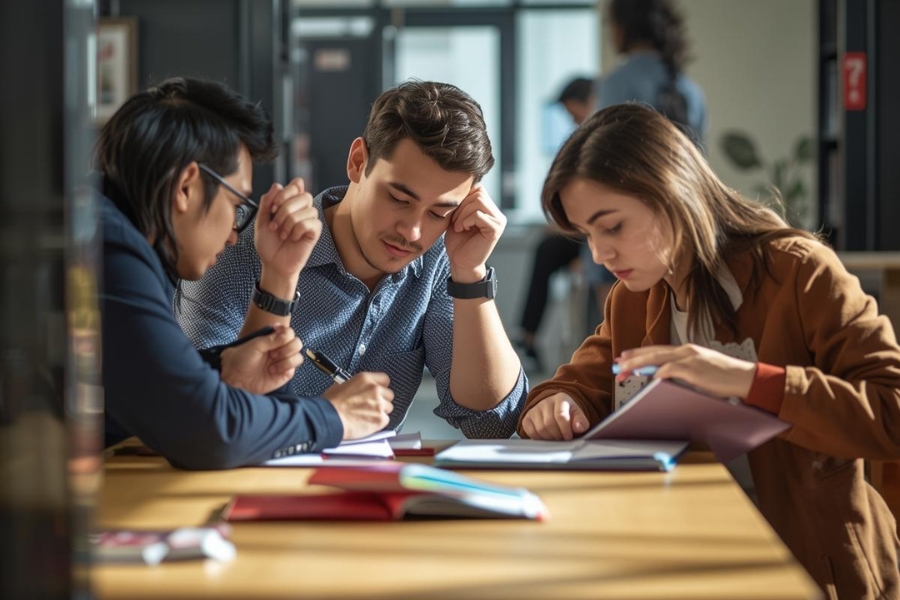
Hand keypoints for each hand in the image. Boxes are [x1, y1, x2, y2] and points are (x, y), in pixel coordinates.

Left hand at [220, 324, 302, 393]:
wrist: (235, 377)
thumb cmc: (242, 358)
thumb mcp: (255, 345)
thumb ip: (272, 339)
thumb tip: (288, 333)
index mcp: (273, 340)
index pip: (289, 333)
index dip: (287, 333)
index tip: (277, 334)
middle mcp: (280, 350)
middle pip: (297, 343)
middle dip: (287, 347)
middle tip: (272, 353)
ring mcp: (283, 362)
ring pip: (298, 356)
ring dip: (286, 358)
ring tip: (272, 362)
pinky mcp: (285, 374)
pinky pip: (294, 368)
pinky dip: (285, 367)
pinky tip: (272, 370)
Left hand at [254, 178, 321, 281]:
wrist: (273, 264)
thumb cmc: (269, 244)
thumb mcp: (261, 221)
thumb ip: (266, 202)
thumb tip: (277, 186)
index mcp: (289, 203)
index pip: (296, 185)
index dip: (286, 192)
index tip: (273, 207)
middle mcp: (302, 209)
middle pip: (303, 195)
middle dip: (285, 209)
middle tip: (275, 224)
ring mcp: (309, 220)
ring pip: (307, 209)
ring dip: (289, 222)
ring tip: (282, 234)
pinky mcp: (314, 232)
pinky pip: (310, 223)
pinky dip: (297, 230)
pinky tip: (292, 238)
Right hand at [323, 372, 394, 439]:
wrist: (330, 419)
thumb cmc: (331, 405)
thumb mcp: (340, 386)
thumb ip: (354, 385)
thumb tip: (357, 388)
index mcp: (365, 379)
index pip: (385, 379)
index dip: (381, 386)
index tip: (379, 391)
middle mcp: (375, 389)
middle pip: (389, 394)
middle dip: (382, 400)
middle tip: (371, 406)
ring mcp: (379, 404)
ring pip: (389, 408)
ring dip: (381, 411)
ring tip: (368, 416)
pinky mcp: (380, 419)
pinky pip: (386, 420)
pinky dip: (379, 423)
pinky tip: (368, 423)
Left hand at [443, 185, 505, 282]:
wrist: (460, 263)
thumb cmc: (457, 241)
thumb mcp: (458, 217)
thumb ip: (463, 202)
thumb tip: (461, 185)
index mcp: (489, 209)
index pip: (478, 189)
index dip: (463, 198)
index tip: (455, 214)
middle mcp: (497, 214)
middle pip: (478, 193)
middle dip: (462, 206)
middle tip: (455, 222)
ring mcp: (498, 221)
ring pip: (479, 201)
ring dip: (463, 213)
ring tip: (459, 226)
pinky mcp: (495, 229)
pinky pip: (479, 214)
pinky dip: (466, 220)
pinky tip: (462, 229)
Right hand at [520, 392, 588, 439]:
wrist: (555, 409)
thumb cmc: (568, 414)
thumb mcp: (578, 415)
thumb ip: (581, 422)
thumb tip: (579, 427)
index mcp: (561, 398)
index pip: (561, 416)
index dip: (565, 430)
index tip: (569, 437)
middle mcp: (545, 401)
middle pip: (549, 424)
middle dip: (557, 435)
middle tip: (562, 438)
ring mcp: (534, 409)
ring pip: (540, 429)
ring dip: (549, 438)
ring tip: (556, 437)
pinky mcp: (527, 418)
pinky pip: (531, 432)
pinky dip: (539, 438)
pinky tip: (546, 436)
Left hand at [615, 344, 756, 398]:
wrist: (744, 377)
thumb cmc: (723, 377)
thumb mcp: (699, 371)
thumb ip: (681, 372)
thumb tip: (663, 378)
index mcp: (686, 350)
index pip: (657, 350)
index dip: (639, 353)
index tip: (624, 357)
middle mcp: (685, 350)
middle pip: (652, 353)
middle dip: (632, 359)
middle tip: (617, 364)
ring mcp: (690, 358)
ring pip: (657, 359)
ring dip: (639, 365)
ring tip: (625, 370)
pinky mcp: (695, 368)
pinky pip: (671, 369)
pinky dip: (659, 373)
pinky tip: (649, 378)